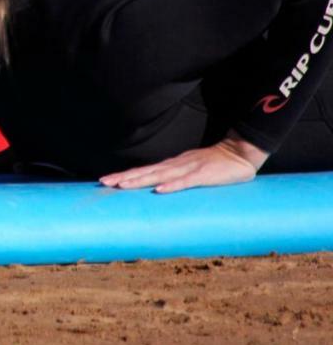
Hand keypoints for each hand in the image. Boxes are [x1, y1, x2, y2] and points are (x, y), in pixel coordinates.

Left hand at [99, 132, 268, 192]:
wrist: (240, 153)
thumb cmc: (214, 165)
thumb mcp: (190, 172)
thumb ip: (176, 180)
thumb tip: (158, 191)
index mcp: (171, 166)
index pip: (143, 170)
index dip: (125, 175)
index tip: (105, 180)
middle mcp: (175, 165)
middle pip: (145, 171)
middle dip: (124, 177)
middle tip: (103, 182)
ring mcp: (188, 169)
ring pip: (160, 175)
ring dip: (140, 180)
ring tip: (122, 186)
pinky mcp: (204, 175)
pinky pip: (186, 181)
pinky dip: (172, 186)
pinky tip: (159, 191)